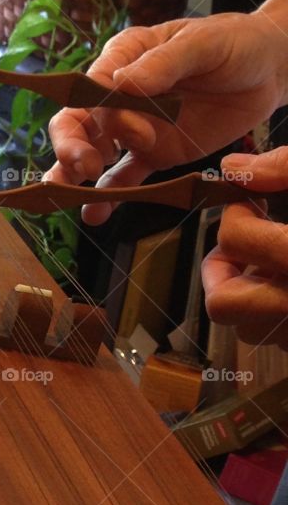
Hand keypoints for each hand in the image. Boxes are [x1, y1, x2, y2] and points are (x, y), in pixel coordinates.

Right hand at [44, 10, 287, 223]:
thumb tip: (121, 83)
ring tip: (69, 197)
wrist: (269, 72)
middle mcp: (121, 94)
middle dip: (73, 145)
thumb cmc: (236, 44)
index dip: (105, 113)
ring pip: (91, 151)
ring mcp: (135, 127)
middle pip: (77, 120)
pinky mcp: (152, 153)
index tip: (135, 131)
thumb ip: (165, 62)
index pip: (94, 85)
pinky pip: (125, 176)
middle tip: (86, 168)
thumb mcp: (205, 43)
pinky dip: (109, 196)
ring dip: (74, 174)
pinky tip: (96, 214)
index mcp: (126, 56)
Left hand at [203, 147, 287, 348]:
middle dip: (223, 271)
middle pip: (223, 304)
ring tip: (271, 262)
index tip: (248, 203)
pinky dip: (275, 310)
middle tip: (242, 243)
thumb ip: (287, 169)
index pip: (238, 240)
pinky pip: (277, 337)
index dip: (236, 214)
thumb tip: (233, 168)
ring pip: (247, 328)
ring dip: (248, 294)